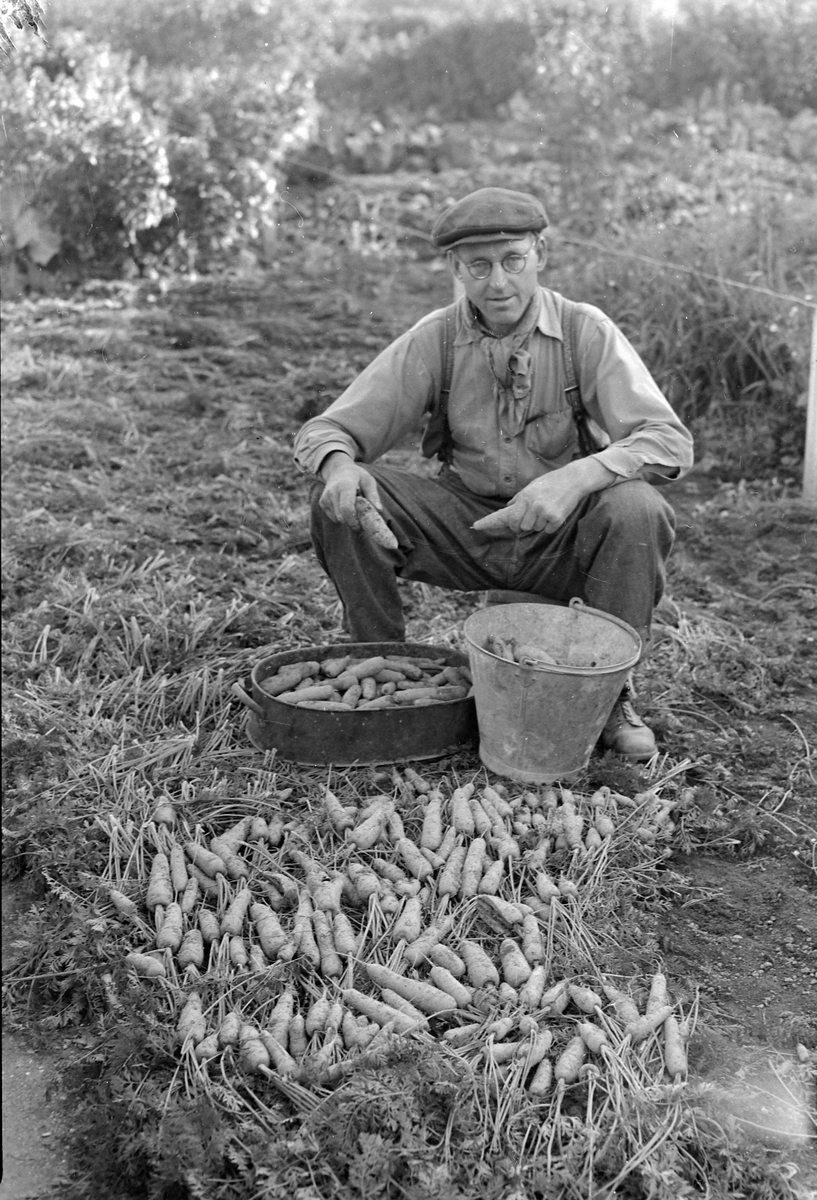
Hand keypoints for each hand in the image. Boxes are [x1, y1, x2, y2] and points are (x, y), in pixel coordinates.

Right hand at [318, 452, 381, 526]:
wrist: (338, 469)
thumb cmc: (357, 476)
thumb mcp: (368, 480)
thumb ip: (373, 495)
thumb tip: (378, 510)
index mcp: (345, 486)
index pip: (346, 508)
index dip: (354, 521)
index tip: (362, 526)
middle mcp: (332, 492)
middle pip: (342, 517)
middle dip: (352, 523)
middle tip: (362, 522)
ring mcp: (325, 498)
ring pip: (338, 519)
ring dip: (348, 519)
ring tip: (353, 507)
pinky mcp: (322, 503)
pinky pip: (334, 517)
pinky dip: (341, 516)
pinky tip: (345, 505)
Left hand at [472, 462, 613, 536]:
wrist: (574, 479)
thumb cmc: (551, 482)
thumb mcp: (532, 486)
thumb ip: (520, 498)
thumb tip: (508, 507)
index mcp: (524, 497)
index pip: (507, 515)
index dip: (491, 522)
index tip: (476, 526)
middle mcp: (532, 506)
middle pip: (520, 527)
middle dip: (523, 524)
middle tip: (533, 513)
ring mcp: (544, 513)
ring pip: (534, 529)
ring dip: (539, 523)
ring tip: (547, 508)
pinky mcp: (556, 519)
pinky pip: (547, 530)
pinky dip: (550, 525)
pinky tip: (555, 511)